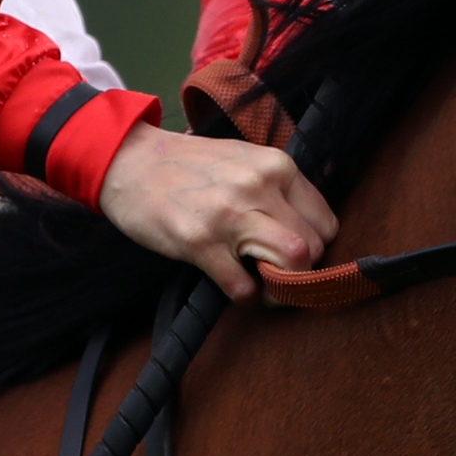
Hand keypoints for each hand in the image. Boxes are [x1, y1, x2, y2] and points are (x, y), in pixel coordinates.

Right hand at [93, 126, 338, 299]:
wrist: (130, 161)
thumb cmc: (188, 166)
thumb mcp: (244, 160)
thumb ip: (277, 189)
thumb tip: (306, 231)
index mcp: (276, 166)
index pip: (325, 224)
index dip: (314, 248)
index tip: (294, 255)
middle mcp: (259, 187)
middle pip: (313, 247)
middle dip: (299, 272)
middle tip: (276, 274)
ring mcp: (230, 215)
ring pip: (293, 263)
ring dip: (280, 287)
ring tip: (261, 284)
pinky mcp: (200, 242)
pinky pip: (243, 287)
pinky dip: (244, 296)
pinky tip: (230, 281)